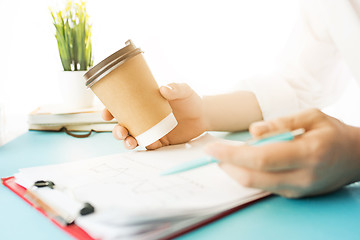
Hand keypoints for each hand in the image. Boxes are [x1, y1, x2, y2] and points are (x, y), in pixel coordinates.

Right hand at [102, 83, 208, 149]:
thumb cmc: (190, 99)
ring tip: (130, 142)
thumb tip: (164, 89)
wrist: (203, 115)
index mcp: (143, 103)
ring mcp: (151, 131)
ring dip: (127, 141)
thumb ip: (175, 88)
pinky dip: (146, 147)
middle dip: (117, 130)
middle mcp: (143, 118)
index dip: (110, 110)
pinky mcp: (161, 141)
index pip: (122, 106)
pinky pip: (150, 146)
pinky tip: (148, 146)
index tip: (106, 113)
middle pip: (123, 126)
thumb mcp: (183, 90)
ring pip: (133, 138)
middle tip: (121, 131)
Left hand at [205, 109, 359, 197]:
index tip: (212, 149)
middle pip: (253, 178)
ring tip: (224, 156)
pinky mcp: (294, 194)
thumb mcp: (311, 116)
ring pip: (255, 185)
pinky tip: (241, 163)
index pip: (261, 159)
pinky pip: (263, 187)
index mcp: (307, 153)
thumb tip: (252, 131)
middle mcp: (302, 176)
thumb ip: (280, 122)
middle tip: (212, 152)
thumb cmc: (332, 132)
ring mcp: (298, 189)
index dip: (232, 155)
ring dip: (234, 171)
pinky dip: (247, 175)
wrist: (355, 157)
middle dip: (226, 166)